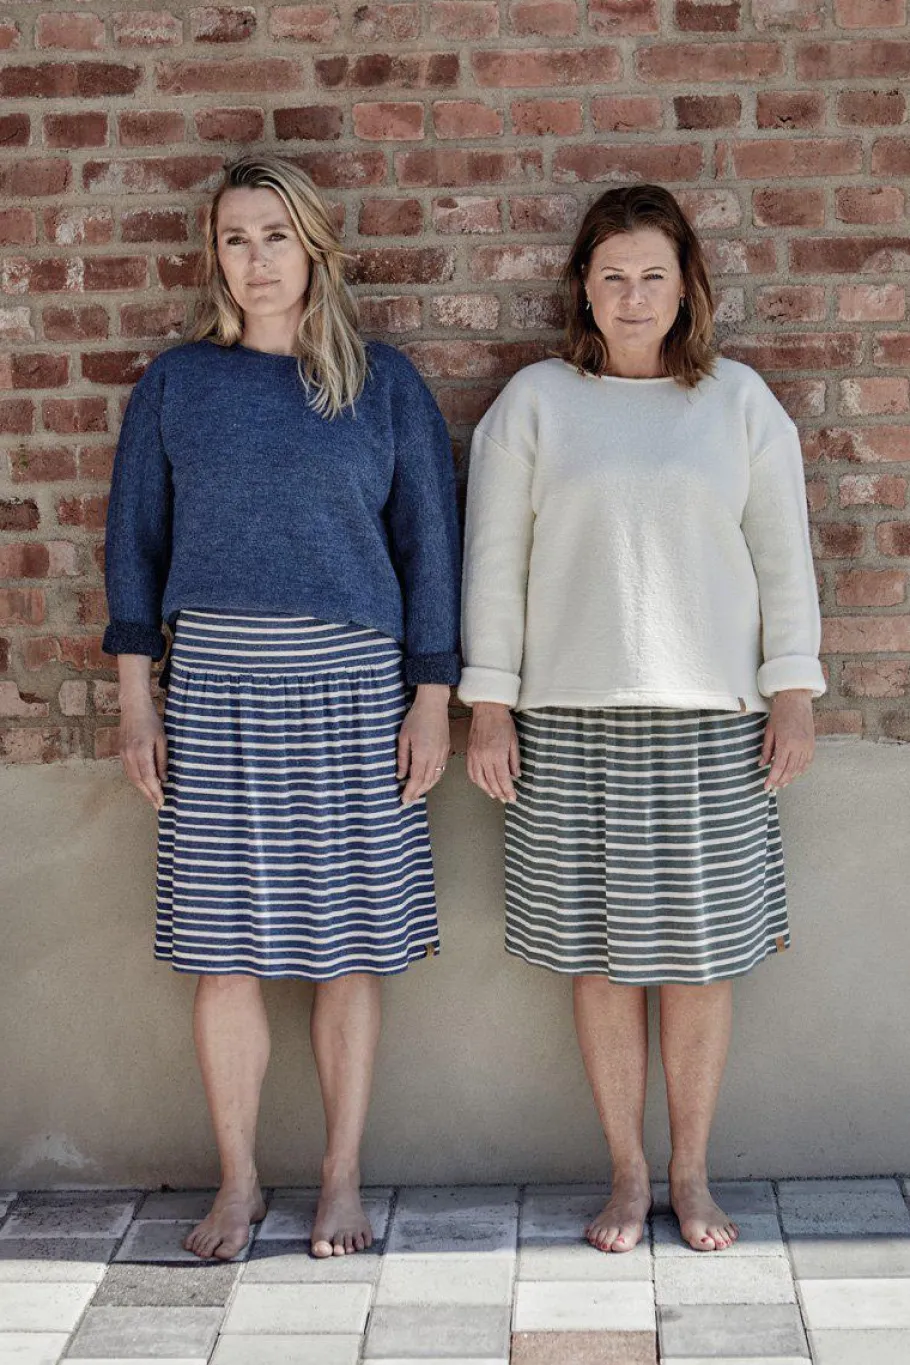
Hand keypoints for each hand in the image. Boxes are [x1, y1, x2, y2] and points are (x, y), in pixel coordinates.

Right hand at [120, 695, 167, 808]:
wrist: (133, 708)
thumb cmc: (152, 721)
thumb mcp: (162, 740)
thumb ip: (162, 760)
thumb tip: (164, 779)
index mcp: (141, 752)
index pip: (149, 778)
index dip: (155, 792)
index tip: (162, 802)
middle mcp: (130, 755)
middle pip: (139, 781)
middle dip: (149, 795)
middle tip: (158, 805)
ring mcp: (123, 754)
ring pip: (132, 778)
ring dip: (142, 790)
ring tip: (152, 798)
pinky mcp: (121, 753)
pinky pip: (129, 771)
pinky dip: (137, 780)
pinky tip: (145, 784)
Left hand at [397, 684, 449, 805]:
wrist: (433, 705)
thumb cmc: (416, 718)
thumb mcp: (403, 738)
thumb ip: (402, 759)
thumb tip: (400, 775)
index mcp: (422, 754)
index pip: (416, 779)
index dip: (410, 792)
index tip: (404, 800)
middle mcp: (434, 757)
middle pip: (426, 781)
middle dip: (417, 793)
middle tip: (408, 800)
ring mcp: (442, 754)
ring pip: (435, 777)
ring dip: (426, 787)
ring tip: (417, 793)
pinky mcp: (446, 749)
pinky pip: (441, 769)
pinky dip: (434, 779)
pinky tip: (428, 781)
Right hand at [466, 701, 520, 802]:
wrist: (487, 709)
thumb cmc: (503, 723)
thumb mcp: (514, 741)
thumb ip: (514, 760)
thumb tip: (516, 775)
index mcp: (497, 755)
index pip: (502, 779)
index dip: (508, 791)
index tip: (513, 798)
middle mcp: (484, 758)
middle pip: (491, 782)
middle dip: (500, 793)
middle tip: (505, 799)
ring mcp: (475, 756)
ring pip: (480, 780)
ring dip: (487, 789)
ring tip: (495, 795)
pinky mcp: (469, 753)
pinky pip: (471, 772)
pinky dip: (477, 781)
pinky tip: (482, 784)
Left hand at [760, 689, 814, 791]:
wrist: (796, 699)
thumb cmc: (780, 712)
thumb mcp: (769, 730)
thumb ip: (766, 749)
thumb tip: (762, 764)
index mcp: (786, 743)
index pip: (778, 767)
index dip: (772, 779)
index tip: (766, 787)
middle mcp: (799, 746)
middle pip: (790, 770)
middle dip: (781, 781)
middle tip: (774, 788)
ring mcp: (807, 745)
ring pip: (799, 768)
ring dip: (791, 777)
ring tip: (782, 783)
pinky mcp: (812, 743)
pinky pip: (808, 761)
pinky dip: (801, 770)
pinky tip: (795, 773)